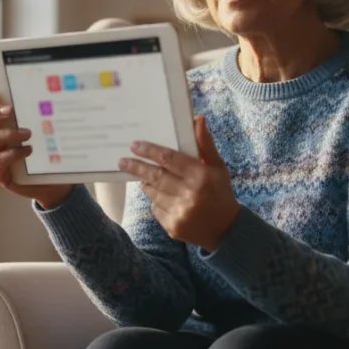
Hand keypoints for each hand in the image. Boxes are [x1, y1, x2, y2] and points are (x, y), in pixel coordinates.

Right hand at [0, 89, 72, 208]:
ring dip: (8, 134)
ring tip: (28, 133)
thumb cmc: (48, 155)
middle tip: (11, 110)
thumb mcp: (46, 133)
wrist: (54, 184)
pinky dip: (12, 154)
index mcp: (1, 128)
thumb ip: (42, 117)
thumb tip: (51, 95)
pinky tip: (28, 151)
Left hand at [118, 116, 239, 251]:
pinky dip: (155, 201)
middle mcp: (189, 194)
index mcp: (201, 176)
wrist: (226, 230)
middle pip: (156, 175)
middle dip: (137, 167)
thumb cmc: (220, 193)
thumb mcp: (217, 167)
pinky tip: (161, 197)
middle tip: (123, 161)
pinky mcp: (173, 226)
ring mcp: (180, 212)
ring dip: (146, 183)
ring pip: (153, 192)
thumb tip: (198, 119)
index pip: (169, 159)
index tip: (135, 146)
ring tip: (143, 177)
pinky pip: (155, 208)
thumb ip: (205, 144)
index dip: (150, 151)